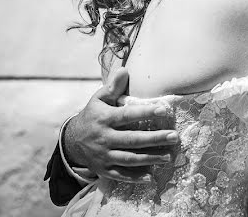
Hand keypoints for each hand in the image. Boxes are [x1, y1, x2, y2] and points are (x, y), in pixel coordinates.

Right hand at [63, 68, 177, 182]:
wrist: (72, 140)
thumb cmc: (93, 115)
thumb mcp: (99, 99)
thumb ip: (113, 86)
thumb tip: (125, 70)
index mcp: (105, 119)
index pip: (128, 115)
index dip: (146, 112)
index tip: (165, 109)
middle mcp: (104, 138)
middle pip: (132, 140)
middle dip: (155, 139)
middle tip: (174, 136)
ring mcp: (103, 155)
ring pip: (129, 159)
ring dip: (150, 158)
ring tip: (169, 156)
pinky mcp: (103, 169)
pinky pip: (120, 175)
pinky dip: (135, 178)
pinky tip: (151, 177)